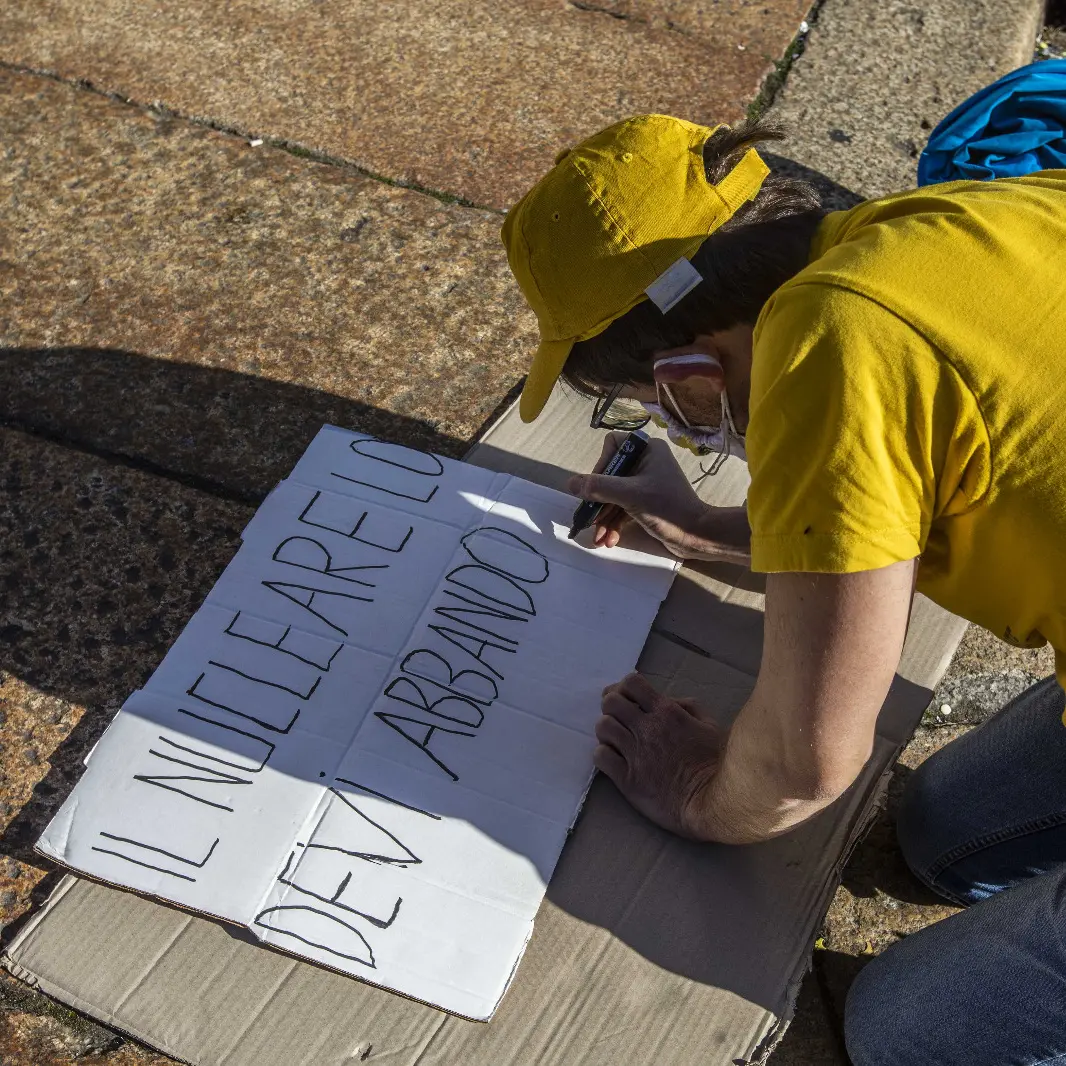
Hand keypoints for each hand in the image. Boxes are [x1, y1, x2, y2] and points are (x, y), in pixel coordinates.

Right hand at [566, 433, 710, 557]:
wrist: (696, 536)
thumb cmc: (667, 508)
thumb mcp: (630, 495)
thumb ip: (599, 488)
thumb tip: (569, 483)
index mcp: (648, 450)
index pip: (613, 446)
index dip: (601, 465)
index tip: (596, 487)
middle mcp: (646, 462)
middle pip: (610, 475)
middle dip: (598, 501)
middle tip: (588, 520)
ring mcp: (646, 483)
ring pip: (614, 495)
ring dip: (604, 517)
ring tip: (597, 538)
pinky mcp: (646, 502)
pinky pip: (623, 508)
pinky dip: (615, 523)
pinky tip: (608, 540)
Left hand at [594, 673, 722, 839]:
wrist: (714, 803)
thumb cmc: (717, 764)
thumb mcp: (710, 726)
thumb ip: (689, 708)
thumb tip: (669, 700)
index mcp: (666, 712)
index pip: (631, 683)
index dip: (625, 687)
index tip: (629, 698)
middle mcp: (647, 729)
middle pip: (610, 702)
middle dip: (612, 707)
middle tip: (620, 719)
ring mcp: (635, 753)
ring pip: (603, 727)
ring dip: (607, 731)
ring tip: (616, 740)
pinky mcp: (627, 779)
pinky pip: (600, 756)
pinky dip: (603, 755)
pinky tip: (614, 759)